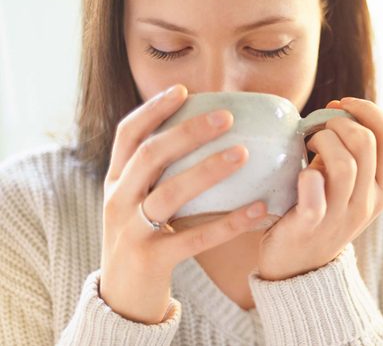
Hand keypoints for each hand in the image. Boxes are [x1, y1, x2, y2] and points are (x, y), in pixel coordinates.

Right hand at [99, 84, 267, 323]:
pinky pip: (195, 238)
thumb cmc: (142, 239)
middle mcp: (118, 201)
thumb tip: (208, 135)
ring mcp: (131, 231)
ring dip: (207, 170)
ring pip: (169, 194)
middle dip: (187, 132)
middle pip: (150, 156)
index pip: (127, 136)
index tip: (183, 89)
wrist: (121, 300)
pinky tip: (259, 210)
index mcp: (116, 181)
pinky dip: (228, 223)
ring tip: (243, 154)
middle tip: (226, 116)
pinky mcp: (151, 260)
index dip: (152, 110)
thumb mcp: (138, 202)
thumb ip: (161, 174)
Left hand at [255, 97, 382, 280]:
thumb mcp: (347, 184)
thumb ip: (350, 153)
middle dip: (339, 122)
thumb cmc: (319, 210)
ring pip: (345, 165)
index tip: (342, 104)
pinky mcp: (312, 226)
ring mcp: (342, 216)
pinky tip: (301, 173)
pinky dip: (307, 176)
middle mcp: (369, 202)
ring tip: (307, 144)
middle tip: (318, 126)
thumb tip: (338, 110)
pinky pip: (315, 195)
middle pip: (367, 143)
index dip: (369, 111)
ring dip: (321, 142)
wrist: (297, 265)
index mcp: (382, 187)